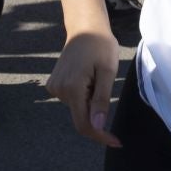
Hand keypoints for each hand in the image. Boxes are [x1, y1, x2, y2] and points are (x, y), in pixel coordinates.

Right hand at [46, 30, 122, 146]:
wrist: (85, 28)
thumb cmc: (100, 46)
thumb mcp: (107, 72)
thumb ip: (101, 100)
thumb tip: (97, 126)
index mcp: (72, 88)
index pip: (84, 124)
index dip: (99, 136)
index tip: (116, 142)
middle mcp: (59, 90)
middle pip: (81, 117)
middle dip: (97, 114)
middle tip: (106, 87)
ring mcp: (54, 87)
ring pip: (77, 108)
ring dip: (90, 102)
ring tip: (96, 77)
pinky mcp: (54, 84)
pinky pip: (71, 100)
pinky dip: (83, 96)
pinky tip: (87, 77)